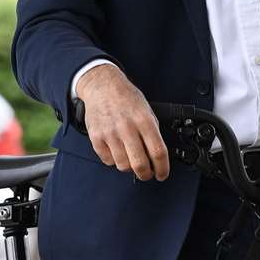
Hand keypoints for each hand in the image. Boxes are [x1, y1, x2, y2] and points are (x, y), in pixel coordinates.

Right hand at [75, 63, 169, 180]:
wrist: (102, 85)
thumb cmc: (126, 98)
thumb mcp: (147, 110)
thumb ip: (152, 132)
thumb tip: (157, 156)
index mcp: (144, 120)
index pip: (158, 152)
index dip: (162, 168)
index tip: (162, 174)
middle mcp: (127, 128)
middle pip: (140, 164)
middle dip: (146, 174)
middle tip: (147, 174)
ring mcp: (110, 134)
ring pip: (123, 166)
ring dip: (129, 167)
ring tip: (131, 159)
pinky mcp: (96, 137)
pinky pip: (108, 161)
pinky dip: (114, 160)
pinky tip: (117, 151)